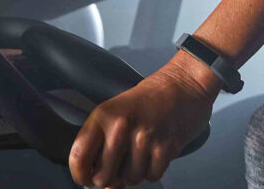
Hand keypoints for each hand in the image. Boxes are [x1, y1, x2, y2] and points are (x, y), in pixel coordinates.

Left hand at [68, 53, 218, 187]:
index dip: (80, 175)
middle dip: (110, 178)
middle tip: (118, 168)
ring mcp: (143, 138)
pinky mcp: (165, 148)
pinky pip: (151, 176)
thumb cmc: (151, 98)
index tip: (85, 179)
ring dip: (135, 173)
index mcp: (104, 114)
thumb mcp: (119, 111)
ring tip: (142, 152)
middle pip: (102, 176)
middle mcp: (120, 127)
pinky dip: (153, 170)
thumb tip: (101, 181)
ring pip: (129, 179)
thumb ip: (105, 142)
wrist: (184, 84)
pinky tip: (155, 152)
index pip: (78, 156)